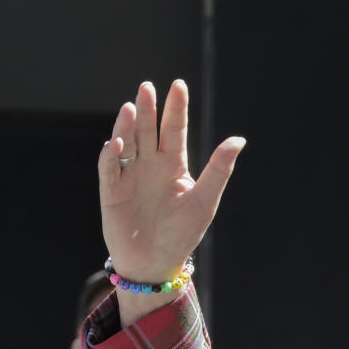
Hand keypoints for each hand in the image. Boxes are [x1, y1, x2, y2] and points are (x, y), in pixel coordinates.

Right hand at [97, 80, 245, 283]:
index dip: (176, 108)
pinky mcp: (111, 190)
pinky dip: (111, 155)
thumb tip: (239, 139)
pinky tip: (118, 143)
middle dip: (148, 108)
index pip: (174, 130)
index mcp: (173, 164)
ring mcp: (129, 175)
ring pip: (127, 142)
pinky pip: (109, 168)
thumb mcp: (204, 200)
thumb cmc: (182, 233)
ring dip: (128, 126)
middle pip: (149, 130)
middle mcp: (150, 164)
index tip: (178, 86)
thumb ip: (219, 169)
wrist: (156, 263)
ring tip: (132, 107)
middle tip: (148, 87)